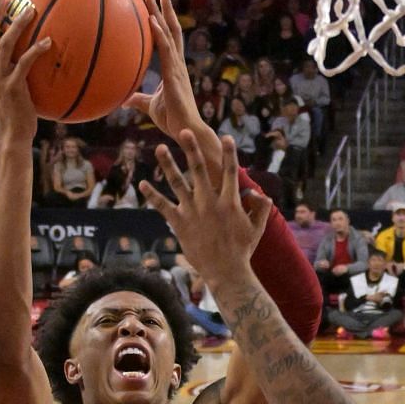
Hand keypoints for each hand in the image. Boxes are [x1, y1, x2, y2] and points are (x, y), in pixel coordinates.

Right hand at [0, 0, 49, 144]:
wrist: (11, 137)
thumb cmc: (12, 116)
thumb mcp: (2, 93)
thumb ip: (5, 75)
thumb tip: (18, 61)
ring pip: (4, 44)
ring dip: (17, 25)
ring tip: (29, 10)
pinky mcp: (13, 87)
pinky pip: (25, 62)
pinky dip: (36, 50)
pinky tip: (47, 41)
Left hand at [124, 0, 217, 155]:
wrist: (186, 131)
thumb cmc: (173, 120)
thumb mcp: (150, 106)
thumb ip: (138, 100)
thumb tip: (122, 100)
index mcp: (173, 67)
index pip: (169, 37)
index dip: (164, 19)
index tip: (157, 2)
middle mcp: (177, 62)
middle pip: (172, 28)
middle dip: (166, 7)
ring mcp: (177, 67)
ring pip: (169, 33)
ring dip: (161, 12)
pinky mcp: (174, 75)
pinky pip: (165, 51)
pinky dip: (158, 34)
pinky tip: (151, 20)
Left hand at [140, 134, 274, 295]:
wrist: (226, 271)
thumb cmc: (242, 250)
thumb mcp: (257, 228)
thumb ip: (261, 208)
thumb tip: (260, 194)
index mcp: (230, 201)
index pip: (229, 171)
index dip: (229, 153)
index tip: (226, 137)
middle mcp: (210, 201)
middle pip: (199, 169)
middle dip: (191, 149)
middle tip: (184, 131)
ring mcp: (193, 211)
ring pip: (178, 182)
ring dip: (168, 164)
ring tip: (159, 148)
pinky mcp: (180, 223)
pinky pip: (163, 206)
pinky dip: (152, 195)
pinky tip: (143, 184)